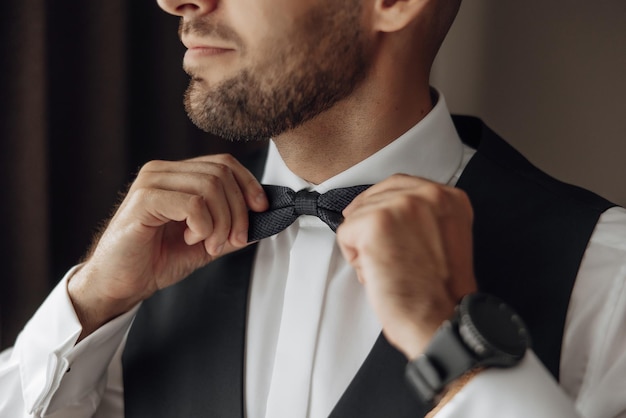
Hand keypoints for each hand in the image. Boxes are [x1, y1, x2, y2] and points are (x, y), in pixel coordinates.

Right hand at [68, 154, 267, 337]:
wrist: (120, 284)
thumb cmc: (155, 261)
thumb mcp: (206, 243)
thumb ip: (231, 228)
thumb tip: (263, 220)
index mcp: (176, 175)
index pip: (224, 163)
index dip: (248, 184)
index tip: (261, 210)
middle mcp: (163, 172)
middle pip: (221, 174)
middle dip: (238, 211)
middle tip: (233, 240)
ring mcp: (151, 182)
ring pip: (209, 187)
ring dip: (221, 222)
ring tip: (209, 244)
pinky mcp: (143, 200)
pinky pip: (192, 204)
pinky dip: (203, 226)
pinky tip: (191, 239)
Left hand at [336, 174, 476, 358]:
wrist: (439, 320)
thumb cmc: (439, 293)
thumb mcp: (444, 239)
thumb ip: (422, 217)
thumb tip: (385, 209)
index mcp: (450, 198)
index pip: (399, 184)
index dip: (379, 204)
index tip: (373, 222)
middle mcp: (429, 194)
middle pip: (374, 197)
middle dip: (369, 227)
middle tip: (383, 257)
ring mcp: (402, 205)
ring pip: (358, 216)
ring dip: (364, 246)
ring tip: (389, 269)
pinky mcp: (376, 221)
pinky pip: (345, 233)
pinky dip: (354, 258)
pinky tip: (378, 273)